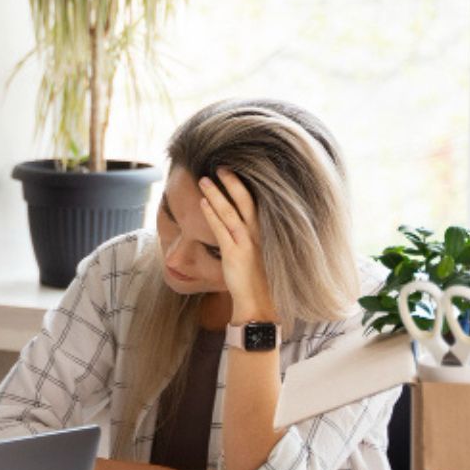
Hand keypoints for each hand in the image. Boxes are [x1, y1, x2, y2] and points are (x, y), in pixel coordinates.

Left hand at [198, 169, 277, 323]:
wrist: (261, 303)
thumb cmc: (260, 280)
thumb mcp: (261, 254)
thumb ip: (253, 238)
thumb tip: (242, 225)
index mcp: (266, 232)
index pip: (256, 202)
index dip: (245, 185)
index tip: (235, 172)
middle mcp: (259, 233)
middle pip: (246, 200)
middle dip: (232, 181)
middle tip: (220, 166)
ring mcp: (247, 242)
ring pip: (230, 211)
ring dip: (216, 194)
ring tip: (204, 180)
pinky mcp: (234, 253)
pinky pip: (220, 229)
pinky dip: (211, 214)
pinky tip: (203, 203)